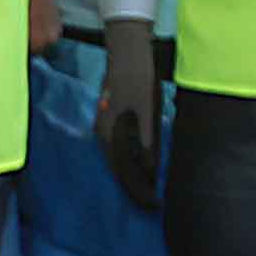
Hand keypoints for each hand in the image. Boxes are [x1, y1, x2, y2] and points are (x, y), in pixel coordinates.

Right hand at [95, 18, 166, 209]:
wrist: (127, 52)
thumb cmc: (140, 79)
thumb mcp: (147, 110)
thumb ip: (146, 140)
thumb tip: (149, 170)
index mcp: (110, 132)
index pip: (122, 170)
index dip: (137, 188)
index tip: (152, 204)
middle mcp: (103, 132)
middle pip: (118, 167)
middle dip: (133, 186)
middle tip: (150, 203)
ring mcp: (104, 125)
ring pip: (116, 158)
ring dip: (129, 175)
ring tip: (144, 189)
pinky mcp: (109, 118)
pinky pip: (116, 147)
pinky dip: (126, 160)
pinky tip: (136, 165)